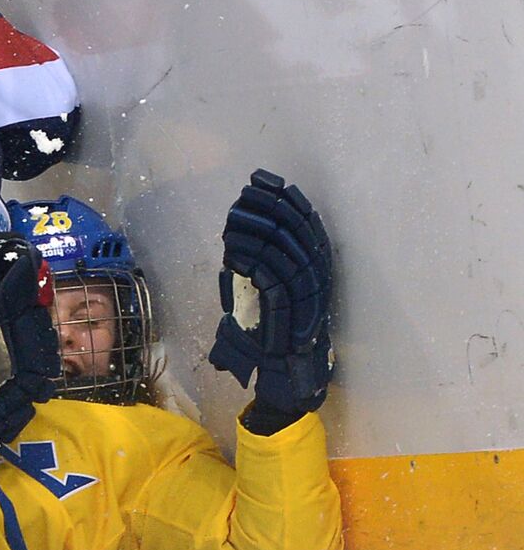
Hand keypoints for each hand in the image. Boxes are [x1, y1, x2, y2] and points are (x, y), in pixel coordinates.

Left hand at [208, 169, 332, 414]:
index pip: (308, 225)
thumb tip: (241, 229)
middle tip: (249, 189)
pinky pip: (269, 276)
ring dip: (256, 229)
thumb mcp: (270, 284)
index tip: (268, 182)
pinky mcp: (289, 308)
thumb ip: (264, 259)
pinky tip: (230, 249)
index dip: (288, 201)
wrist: (286, 367)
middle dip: (272, 206)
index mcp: (318, 266)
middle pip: (297, 231)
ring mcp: (306, 291)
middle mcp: (318, 275)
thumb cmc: (274, 325)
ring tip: (232, 216)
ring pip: (282, 249)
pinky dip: (249, 259)